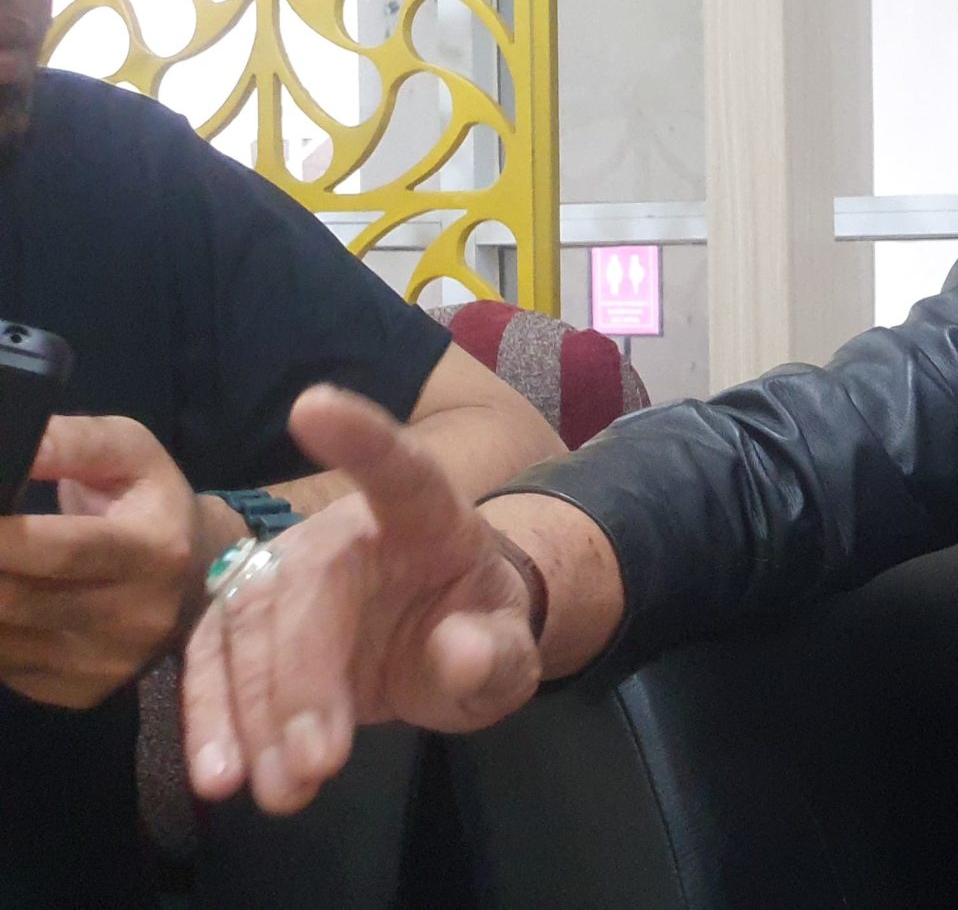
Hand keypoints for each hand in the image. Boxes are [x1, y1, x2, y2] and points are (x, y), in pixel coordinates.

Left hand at [0, 416, 228, 708]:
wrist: (198, 578)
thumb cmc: (149, 504)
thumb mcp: (128, 453)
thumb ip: (68, 442)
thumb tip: (7, 442)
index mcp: (155, 551)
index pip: (58, 550)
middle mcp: (137, 618)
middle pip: (14, 601)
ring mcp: (107, 663)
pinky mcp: (81, 692)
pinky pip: (3, 665)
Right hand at [184, 386, 539, 814]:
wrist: (441, 640)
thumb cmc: (476, 628)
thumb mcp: (507, 652)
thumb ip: (496, 653)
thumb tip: (467, 653)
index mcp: (426, 516)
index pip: (399, 469)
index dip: (361, 438)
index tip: (315, 406)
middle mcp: (343, 534)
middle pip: (307, 594)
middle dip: (302, 684)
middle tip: (317, 764)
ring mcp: (285, 575)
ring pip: (250, 636)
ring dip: (254, 718)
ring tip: (276, 790)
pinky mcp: (245, 624)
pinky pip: (215, 666)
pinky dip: (213, 722)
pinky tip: (218, 773)